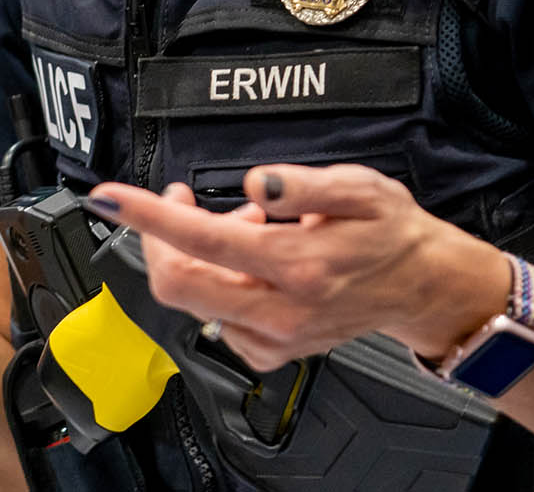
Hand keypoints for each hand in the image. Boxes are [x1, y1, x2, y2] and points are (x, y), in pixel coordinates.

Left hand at [88, 166, 509, 371]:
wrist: (422, 286)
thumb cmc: (390, 233)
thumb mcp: (359, 189)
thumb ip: (303, 185)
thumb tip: (257, 184)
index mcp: (296, 265)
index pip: (199, 242)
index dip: (146, 216)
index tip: (110, 197)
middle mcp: (280, 309)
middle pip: (180, 285)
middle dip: (161, 239)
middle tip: (178, 201)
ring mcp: (275, 335)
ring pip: (198, 299)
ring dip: (201, 255)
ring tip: (243, 221)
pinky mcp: (275, 349)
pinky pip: (220, 319)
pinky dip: (222, 282)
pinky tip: (251, 258)